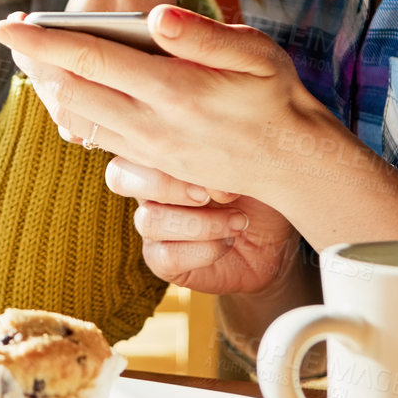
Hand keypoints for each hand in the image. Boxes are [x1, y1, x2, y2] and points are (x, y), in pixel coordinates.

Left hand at [0, 3, 355, 207]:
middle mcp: (151, 124)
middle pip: (70, 91)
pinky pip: (96, 137)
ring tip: (31, 57)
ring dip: (48, 88)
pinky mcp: (150, 163)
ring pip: (77, 118)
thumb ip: (204, 35)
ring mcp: (147, 149)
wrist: (293, 164)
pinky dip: (72, 112)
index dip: (42, 42)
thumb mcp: (256, 54)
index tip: (5, 26)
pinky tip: (67, 90)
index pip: (91, 59)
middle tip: (9, 34)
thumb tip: (156, 15)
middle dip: (34, 62)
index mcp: (173, 90)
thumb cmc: (276, 96)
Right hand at [103, 158, 299, 293]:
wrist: (278, 239)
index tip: (213, 152)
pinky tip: (229, 241)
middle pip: (119, 176)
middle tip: (212, 193)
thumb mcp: (248, 159)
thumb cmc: (258, 187)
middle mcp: (148, 186)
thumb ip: (221, 149)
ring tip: (239, 221)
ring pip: (147, 220)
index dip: (163, 146)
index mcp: (160, 153)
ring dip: (200, 223)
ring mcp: (152, 223)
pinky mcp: (162, 259)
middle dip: (168, 184)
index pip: (131, 138)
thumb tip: (207, 168)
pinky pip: (165, 255)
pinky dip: (204, 250)